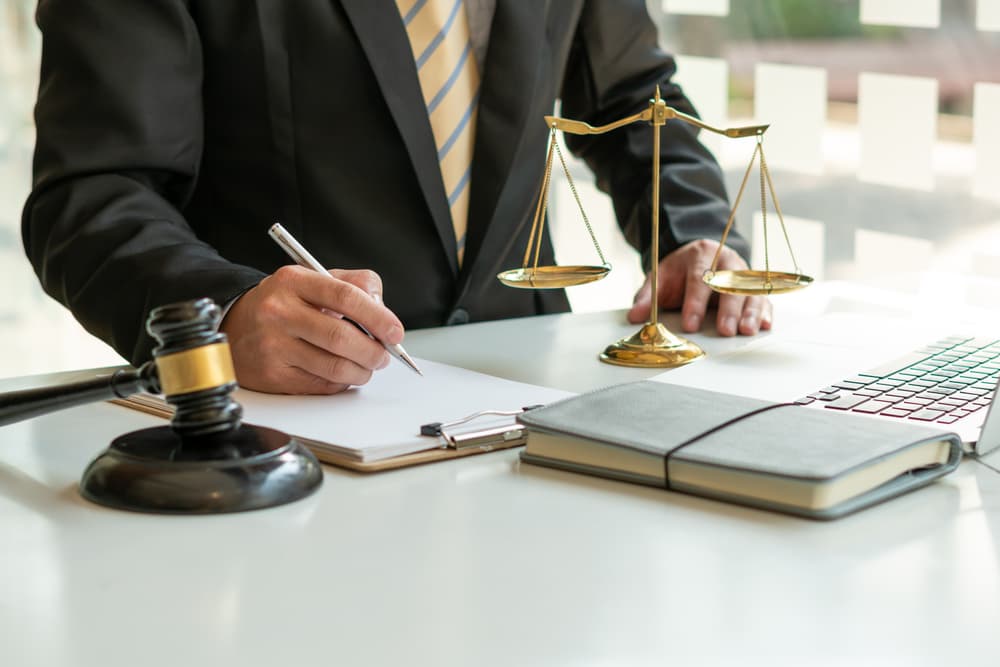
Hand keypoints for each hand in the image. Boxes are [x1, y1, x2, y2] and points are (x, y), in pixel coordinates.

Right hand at [220, 265, 404, 393]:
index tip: (395, 333)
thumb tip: (383, 312)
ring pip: (334, 367)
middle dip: (373, 351)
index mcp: (294, 281)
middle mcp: (279, 311)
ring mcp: (273, 345)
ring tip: (366, 366)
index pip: (345, 296)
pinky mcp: (271, 374)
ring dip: (361, 371)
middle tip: (383, 355)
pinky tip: (342, 373)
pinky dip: (341, 382)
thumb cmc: (286, 303)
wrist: (236, 324)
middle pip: (341, 337)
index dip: (378, 317)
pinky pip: (321, 385)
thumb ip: (356, 285)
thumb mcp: (316, 280)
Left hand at [627, 239, 772, 335]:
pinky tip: (765, 325)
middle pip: (730, 285)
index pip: (699, 279)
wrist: (700, 257)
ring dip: (750, 312)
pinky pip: (763, 298)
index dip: (695, 303)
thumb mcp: (660, 277)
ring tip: (747, 331)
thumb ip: (648, 296)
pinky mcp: (753, 287)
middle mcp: (726, 262)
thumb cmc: (680, 271)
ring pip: (750, 291)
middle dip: (728, 309)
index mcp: (701, 255)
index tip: (690, 324)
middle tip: (725, 330)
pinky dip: (765, 312)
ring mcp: (743, 274)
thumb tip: (635, 316)